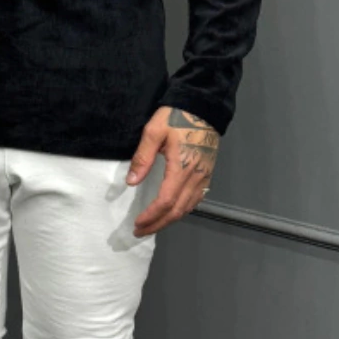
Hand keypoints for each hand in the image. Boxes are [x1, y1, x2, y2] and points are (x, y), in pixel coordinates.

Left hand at [128, 106, 219, 235]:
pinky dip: (182, 210)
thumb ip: (142, 158)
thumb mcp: (153, 131)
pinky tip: (172, 211)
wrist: (204, 106)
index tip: (137, 224)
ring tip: (153, 225)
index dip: (151, 216)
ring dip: (169, 220)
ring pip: (187, 207)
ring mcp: (204, 177)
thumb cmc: (177, 115)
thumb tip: (131, 182)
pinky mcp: (207, 174)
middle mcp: (196, 177)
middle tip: (140, 232)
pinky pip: (196, 200)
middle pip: (177, 210)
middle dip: (158, 224)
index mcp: (182, 168)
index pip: (165, 201)